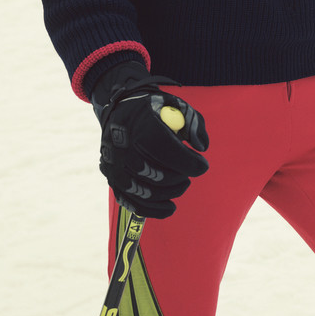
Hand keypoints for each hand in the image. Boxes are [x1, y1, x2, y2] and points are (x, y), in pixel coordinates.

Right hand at [92, 64, 209, 218]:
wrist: (122, 108)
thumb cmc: (156, 110)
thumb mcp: (178, 106)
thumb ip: (194, 124)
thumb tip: (201, 146)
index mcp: (141, 125)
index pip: (166, 150)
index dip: (189, 162)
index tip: (203, 165)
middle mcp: (123, 146)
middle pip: (156, 174)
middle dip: (180, 178)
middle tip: (189, 174)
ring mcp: (114, 165)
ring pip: (144, 192)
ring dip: (170, 193)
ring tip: (182, 184)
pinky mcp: (111, 178)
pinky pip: (131, 202)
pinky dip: (153, 209)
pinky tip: (170, 207)